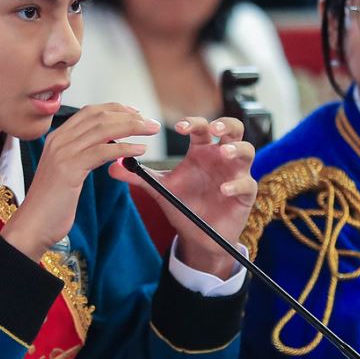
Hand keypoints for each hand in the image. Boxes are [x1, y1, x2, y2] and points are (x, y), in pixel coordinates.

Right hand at [1, 103, 157, 259]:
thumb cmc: (52, 204)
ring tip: (151, 131)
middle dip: (129, 116)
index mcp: (57, 138)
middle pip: (99, 116)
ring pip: (103, 129)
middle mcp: (58, 140)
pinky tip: (140, 151)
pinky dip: (124, 148)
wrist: (33, 225)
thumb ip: (82, 156)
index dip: (115, 109)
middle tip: (151, 123)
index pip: (90, 112)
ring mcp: (62, 153)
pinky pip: (103, 152)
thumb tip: (108, 147)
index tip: (136, 113)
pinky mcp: (69, 169)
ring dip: (132, 127)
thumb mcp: (66, 172)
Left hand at [111, 116, 256, 278]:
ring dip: (237, 149)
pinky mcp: (245, 193)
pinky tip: (223, 189)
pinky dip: (236, 184)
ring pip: (247, 150)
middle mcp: (220, 157)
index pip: (201, 128)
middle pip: (233, 128)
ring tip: (224, 153)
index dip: (192, 123)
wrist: (196, 235)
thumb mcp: (160, 189)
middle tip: (213, 129)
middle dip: (225, 124)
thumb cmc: (182, 205)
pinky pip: (246, 184)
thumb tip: (112, 165)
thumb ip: (138, 176)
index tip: (177, 127)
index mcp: (201, 151)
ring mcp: (235, 173)